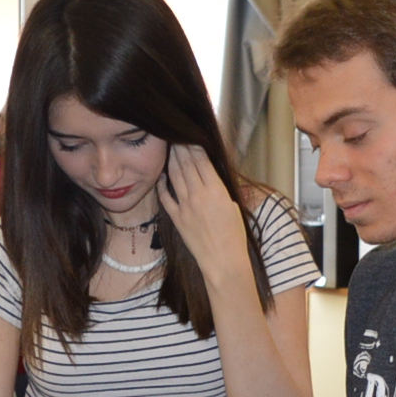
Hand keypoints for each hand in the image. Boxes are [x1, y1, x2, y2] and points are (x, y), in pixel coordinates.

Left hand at [158, 144, 252, 288]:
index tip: (189, 136)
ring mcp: (185, 206)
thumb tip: (211, 178)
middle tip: (174, 136)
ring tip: (168, 149)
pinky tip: (161, 176)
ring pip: (175, 176)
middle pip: (186, 164)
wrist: (223, 261)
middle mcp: (198, 194)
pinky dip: (162, 185)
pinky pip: (166, 197)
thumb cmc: (234, 236)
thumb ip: (220, 190)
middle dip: (180, 148)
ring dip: (171, 161)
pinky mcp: (176, 218)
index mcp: (216, 190)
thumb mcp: (233, 207)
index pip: (201, 161)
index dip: (194, 146)